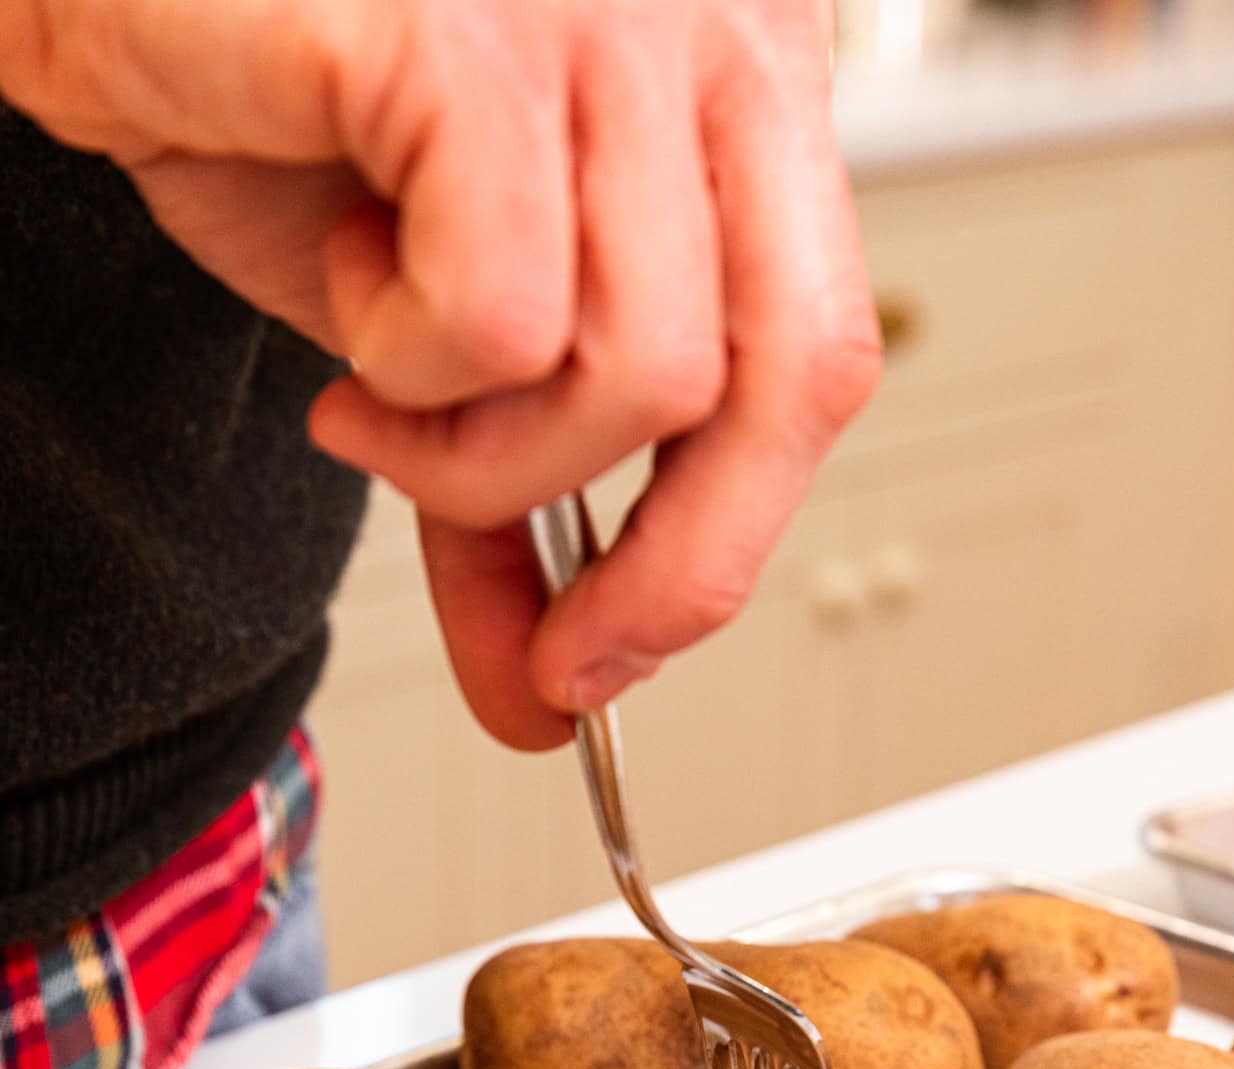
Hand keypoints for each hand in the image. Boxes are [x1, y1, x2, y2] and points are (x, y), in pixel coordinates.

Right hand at [4, 0, 879, 746]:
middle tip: (561, 648)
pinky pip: (502, 321)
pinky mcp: (482, 43)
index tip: (620, 651)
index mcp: (740, 78)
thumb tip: (549, 695)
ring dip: (480, 451)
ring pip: (642, 373)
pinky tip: (348, 269)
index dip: (726, 538)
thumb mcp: (439, 340)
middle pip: (792, 376)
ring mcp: (611, 15)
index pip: (818, 354)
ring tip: (379, 376)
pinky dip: (405, 359)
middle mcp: (710, 19)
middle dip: (672, 570)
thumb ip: (514, 503)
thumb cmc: (275, 108)